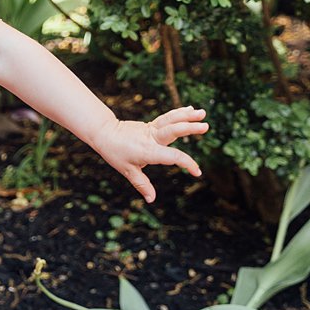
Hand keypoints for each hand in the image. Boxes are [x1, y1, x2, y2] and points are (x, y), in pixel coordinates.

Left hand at [90, 106, 208, 202]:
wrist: (103, 132)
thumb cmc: (114, 152)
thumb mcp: (127, 171)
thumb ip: (142, 184)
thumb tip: (152, 200)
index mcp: (147, 150)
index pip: (171, 157)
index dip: (186, 164)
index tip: (197, 172)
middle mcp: (151, 138)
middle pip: (172, 130)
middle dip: (189, 128)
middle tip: (206, 126)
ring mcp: (151, 129)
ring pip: (170, 120)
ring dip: (186, 116)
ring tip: (202, 113)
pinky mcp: (150, 125)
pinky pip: (167, 118)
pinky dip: (178, 114)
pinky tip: (190, 109)